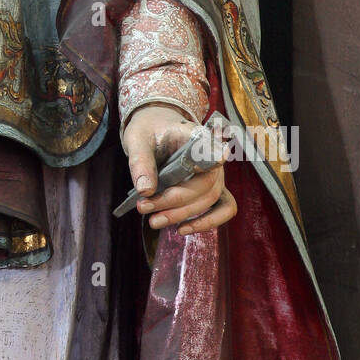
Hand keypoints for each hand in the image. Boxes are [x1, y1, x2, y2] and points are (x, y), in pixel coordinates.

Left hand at [121, 102, 236, 235]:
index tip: (220, 156)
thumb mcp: (137, 139)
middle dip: (172, 201)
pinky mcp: (212, 190)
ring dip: (181, 215)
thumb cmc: (149, 131)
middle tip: (143, 207)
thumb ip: (140, 162)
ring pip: (208, 200)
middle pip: (203, 184)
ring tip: (153, 221)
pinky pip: (222, 209)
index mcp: (195, 137)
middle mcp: (212, 157)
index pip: (211, 146)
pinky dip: (206, 222)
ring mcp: (215, 175)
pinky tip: (182, 230)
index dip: (216, 154)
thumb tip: (146, 191)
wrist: (156, 130)